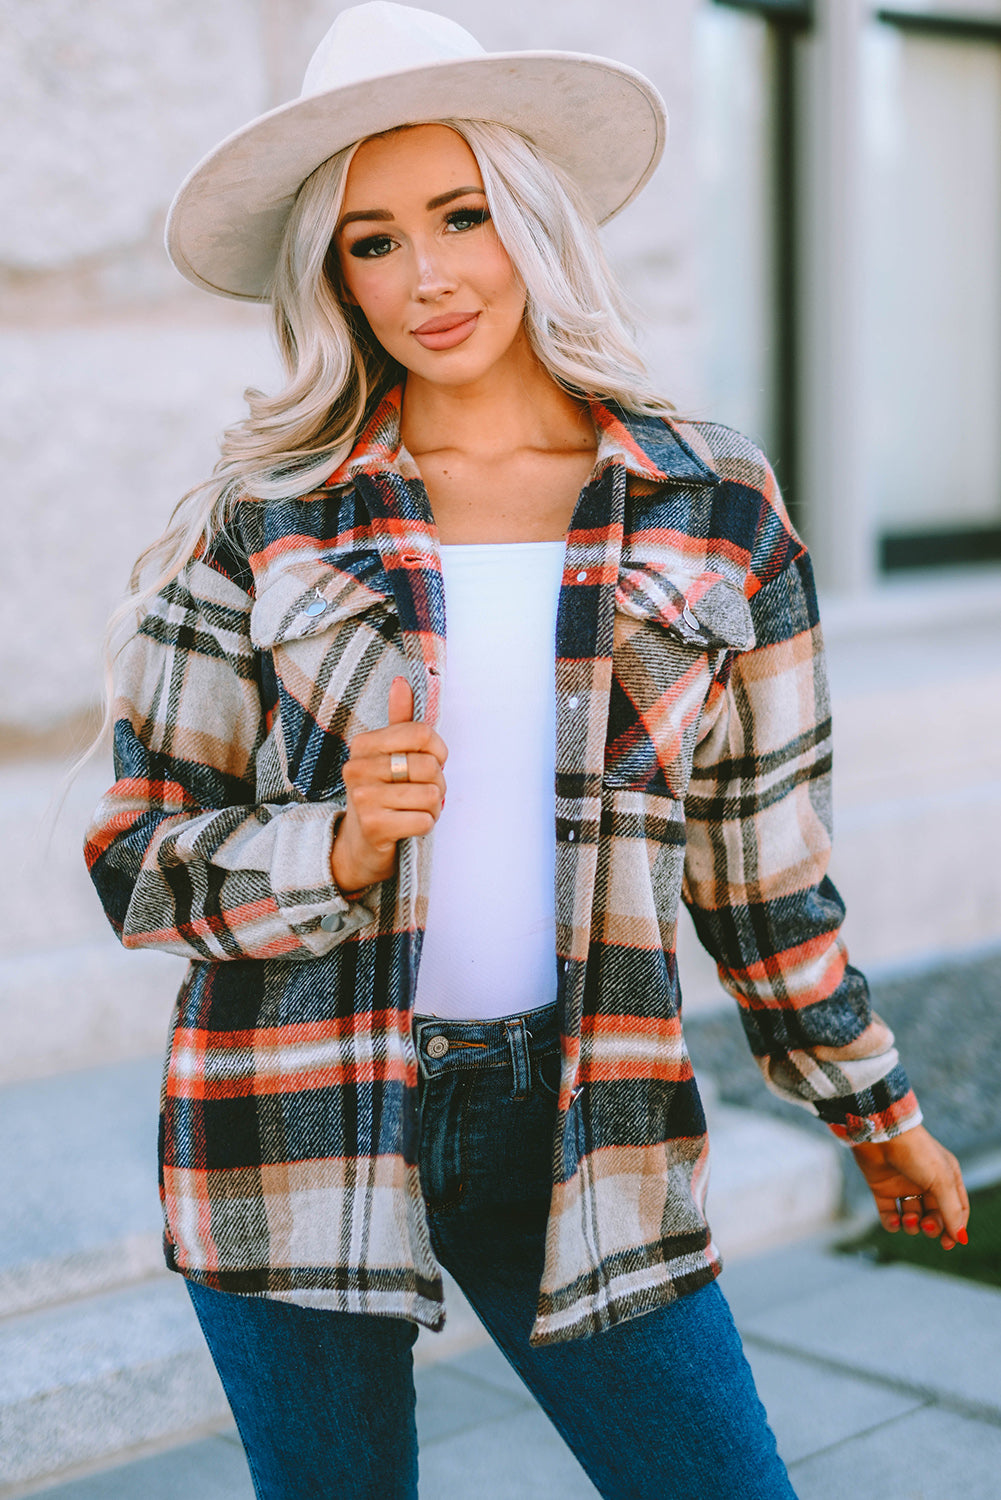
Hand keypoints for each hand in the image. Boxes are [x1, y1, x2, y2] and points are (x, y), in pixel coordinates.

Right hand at [331, 676, 447, 893]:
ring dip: (433, 808)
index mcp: (363, 745)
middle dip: (438, 784)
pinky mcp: (374, 826)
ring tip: (415, 810)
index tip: (433, 762)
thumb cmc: (382, 794)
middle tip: (423, 793)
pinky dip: (426, 826)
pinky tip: (409, 826)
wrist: (359, 844)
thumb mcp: (389, 756)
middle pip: (430, 767)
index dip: (439, 751)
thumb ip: (399, 721)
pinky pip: (425, 820)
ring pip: (431, 796)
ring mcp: (363, 798)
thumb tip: (402, 682)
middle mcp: (357, 768)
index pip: (422, 734)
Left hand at [851, 1124, 968, 1249]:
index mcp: (946, 1176)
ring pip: (912, 1217)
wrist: (880, 1133)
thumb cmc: (916, 1152)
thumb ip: (951, 1210)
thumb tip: (959, 1238)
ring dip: (912, 1225)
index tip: (949, 1243)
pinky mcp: (882, 1188)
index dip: (954, 1227)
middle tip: (926, 1225)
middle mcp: (926, 1182)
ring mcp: (903, 1185)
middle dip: (932, 1226)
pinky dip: (892, 1223)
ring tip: (909, 1218)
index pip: (957, 1209)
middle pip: (934, 1216)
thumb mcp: (941, 1181)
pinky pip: (889, 1214)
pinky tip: (894, 1221)